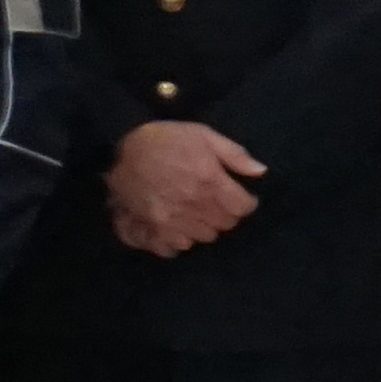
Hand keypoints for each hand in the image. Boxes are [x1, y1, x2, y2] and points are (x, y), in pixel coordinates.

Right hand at [105, 117, 264, 255]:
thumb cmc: (165, 139)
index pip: (243, 207)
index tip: (239, 196)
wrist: (119, 146)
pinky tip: (179, 225)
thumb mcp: (203, 134)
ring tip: (197, 212)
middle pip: (226, 224)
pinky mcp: (154, 227)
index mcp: (210, 180)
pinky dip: (182, 239)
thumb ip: (234, 154)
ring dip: (205, 226)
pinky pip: (178, 246)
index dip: (244, 202)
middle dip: (226, 213)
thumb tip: (261, 172)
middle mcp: (195, 203)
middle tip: (216, 202)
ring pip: (205, 236)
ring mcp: (174, 218)